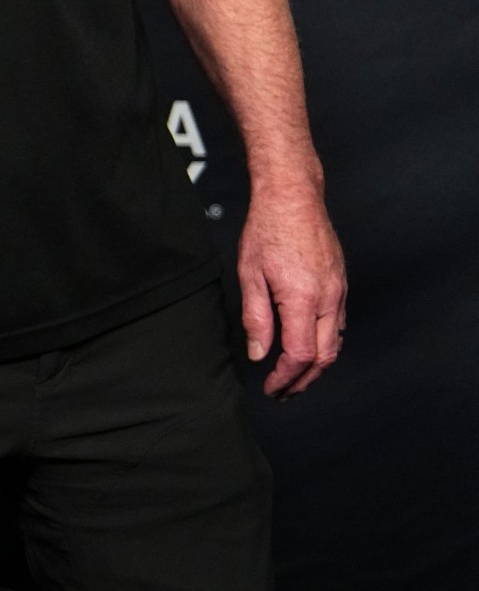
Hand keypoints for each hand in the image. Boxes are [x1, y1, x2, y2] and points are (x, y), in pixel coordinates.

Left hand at [239, 182, 346, 396]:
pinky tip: (308, 347)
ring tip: (294, 377)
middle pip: (323, 356)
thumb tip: (259, 353)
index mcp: (303, 298)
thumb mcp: (250, 274)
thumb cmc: (267, 229)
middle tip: (283, 393)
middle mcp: (328, 298)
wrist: (294, 197)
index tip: (271, 389)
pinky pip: (337, 324)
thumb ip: (256, 318)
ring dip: (316, 366)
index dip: (285, 378)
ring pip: (335, 342)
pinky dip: (324, 344)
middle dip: (303, 381)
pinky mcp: (340, 284)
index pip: (299, 354)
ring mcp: (338, 291)